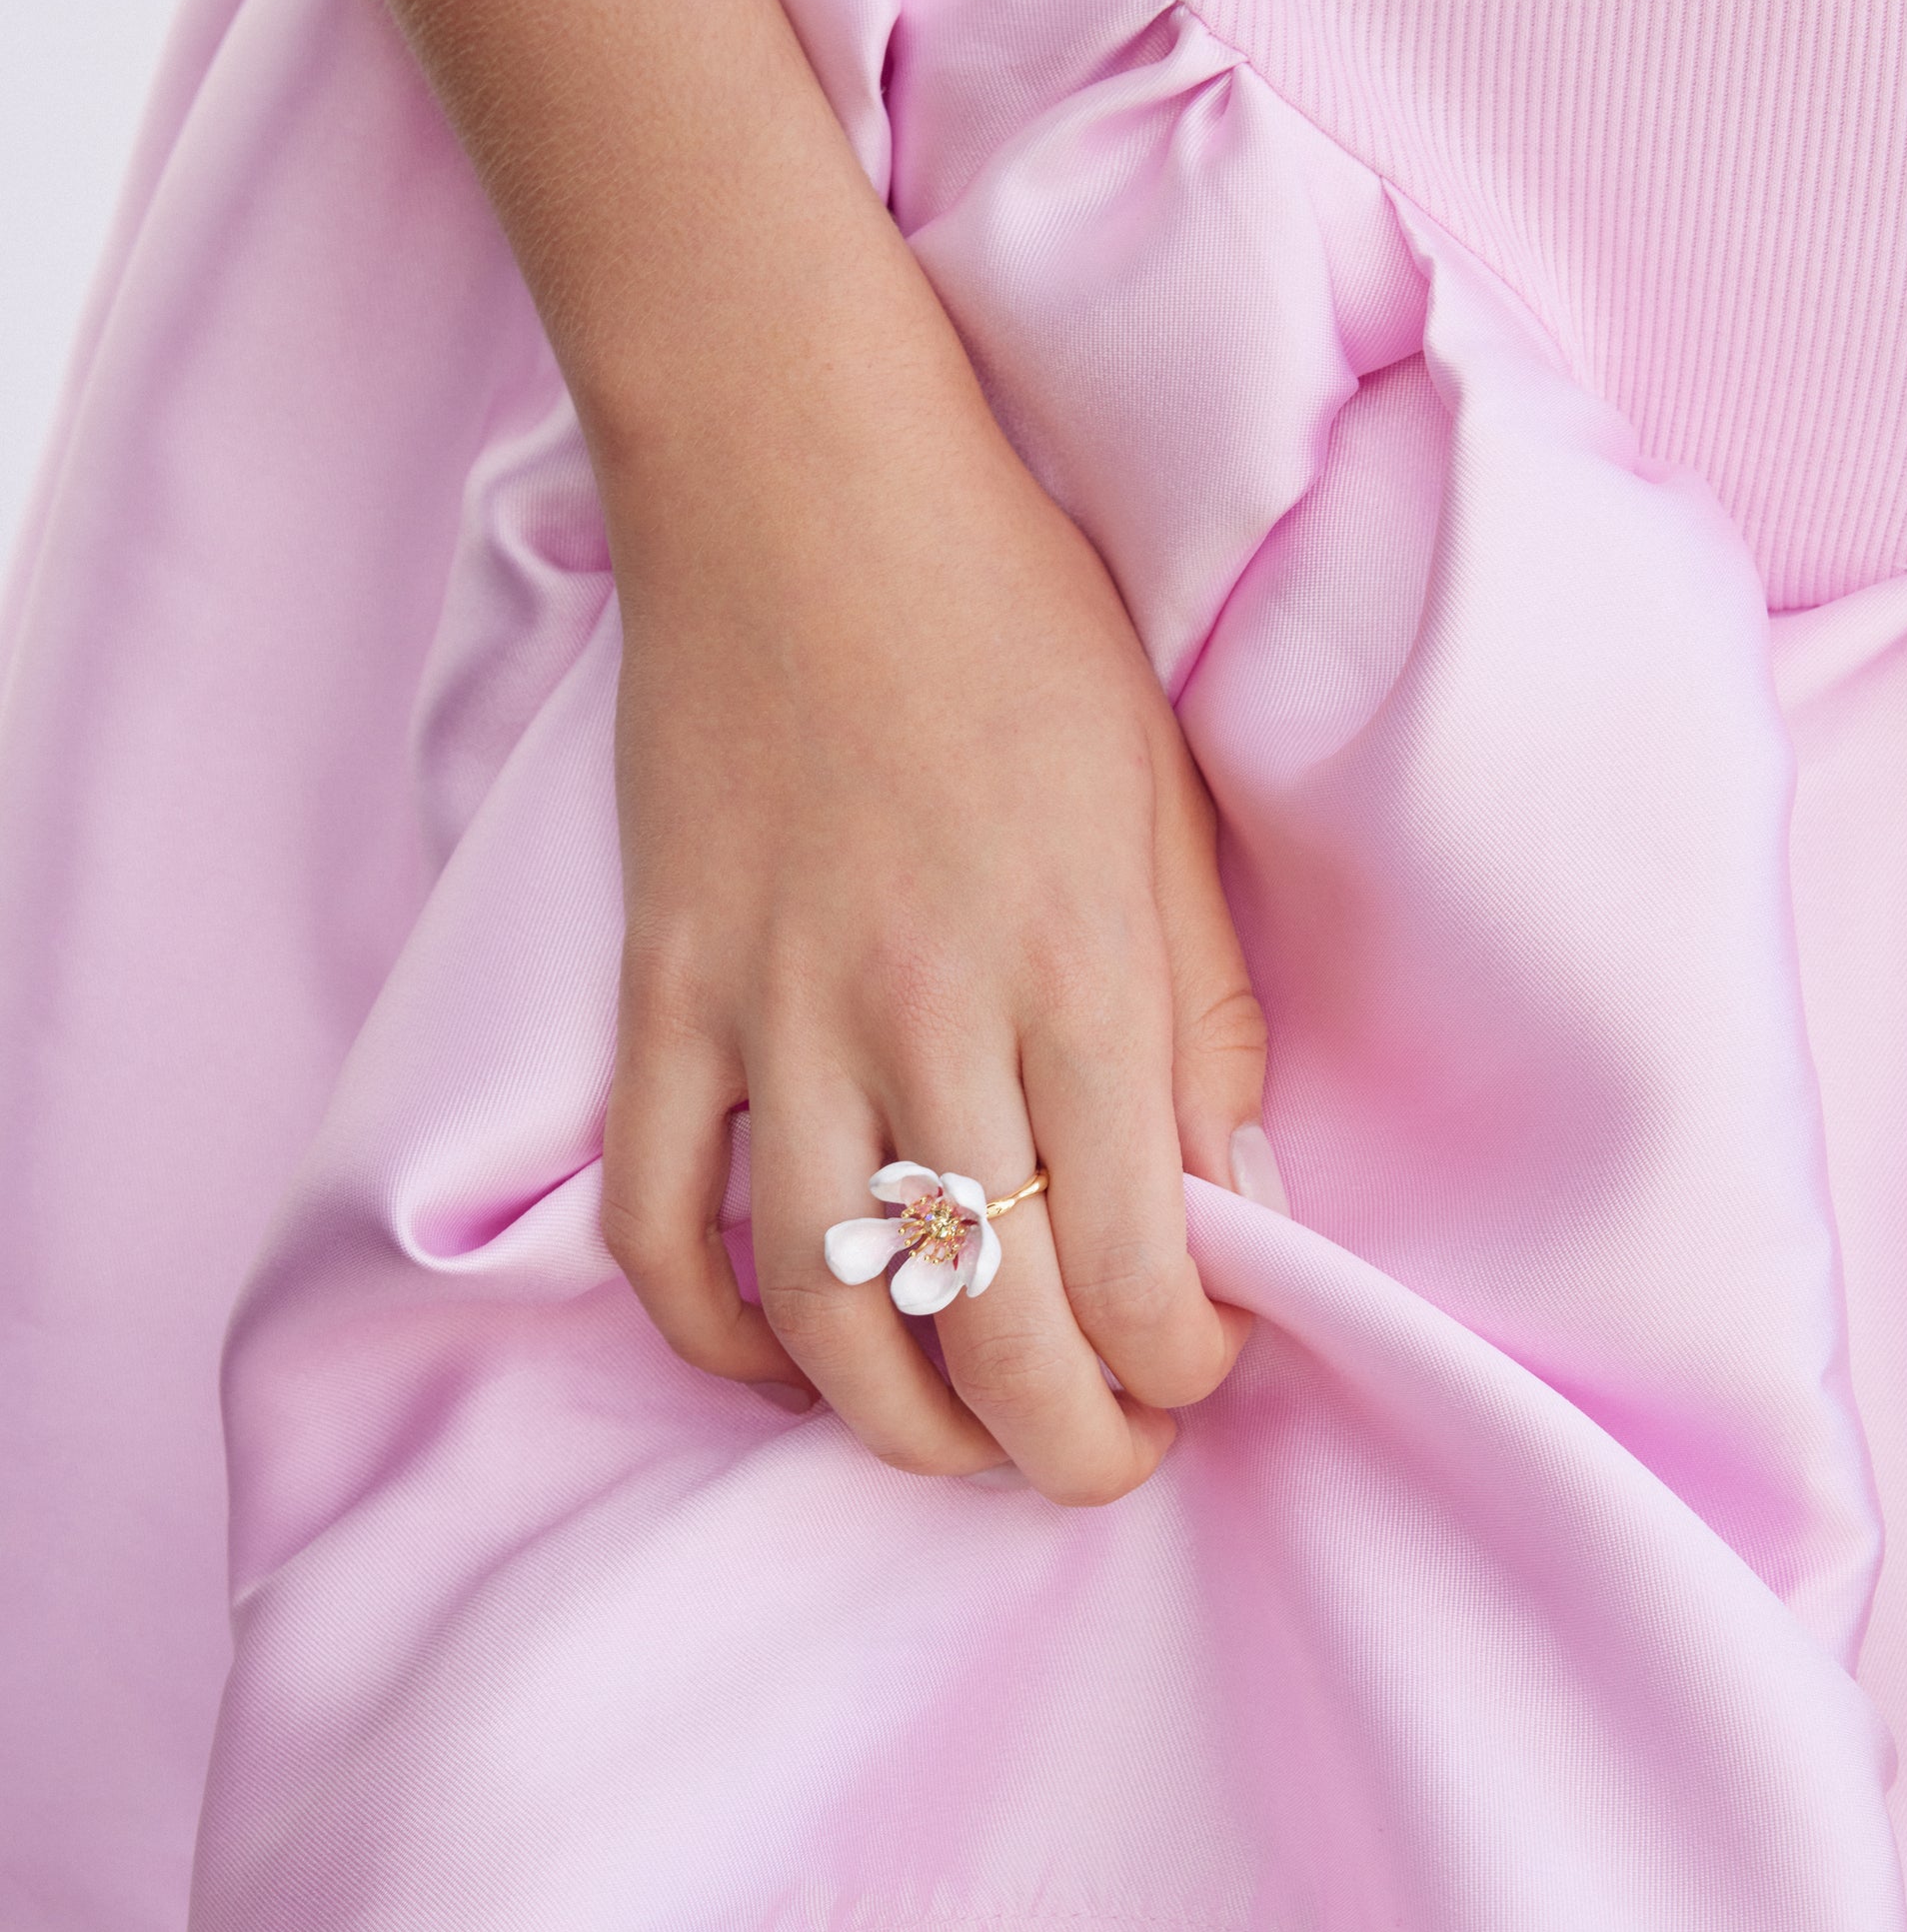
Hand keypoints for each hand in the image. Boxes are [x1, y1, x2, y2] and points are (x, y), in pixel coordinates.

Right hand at [599, 322, 1269, 1506]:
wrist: (801, 473)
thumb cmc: (1015, 623)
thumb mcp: (1166, 805)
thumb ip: (1202, 1017)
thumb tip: (1226, 1204)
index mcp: (1082, 971)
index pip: (1134, 1268)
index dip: (1177, 1370)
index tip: (1194, 1369)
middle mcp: (928, 1017)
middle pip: (987, 1330)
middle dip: (1060, 1448)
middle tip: (1093, 1457)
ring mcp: (772, 1013)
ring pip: (820, 1311)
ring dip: (897, 1427)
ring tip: (954, 1436)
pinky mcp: (660, 993)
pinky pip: (655, 1217)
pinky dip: (708, 1327)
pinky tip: (778, 1358)